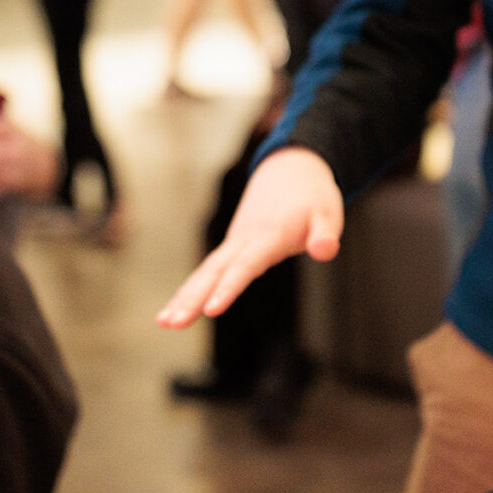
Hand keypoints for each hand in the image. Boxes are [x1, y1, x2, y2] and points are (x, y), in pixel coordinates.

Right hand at [157, 147, 342, 327]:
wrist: (290, 169)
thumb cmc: (312, 196)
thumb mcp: (329, 213)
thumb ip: (326, 234)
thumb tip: (325, 251)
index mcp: (268, 236)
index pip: (245, 266)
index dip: (228, 288)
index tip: (211, 310)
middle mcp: (244, 240)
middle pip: (214, 272)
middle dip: (191, 298)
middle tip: (170, 323)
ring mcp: (235, 242)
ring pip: (205, 272)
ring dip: (184, 296)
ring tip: (164, 322)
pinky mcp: (232, 247)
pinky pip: (209, 270)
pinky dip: (192, 288)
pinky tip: (178, 309)